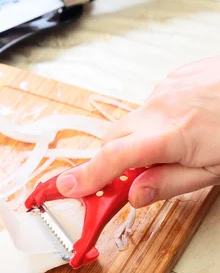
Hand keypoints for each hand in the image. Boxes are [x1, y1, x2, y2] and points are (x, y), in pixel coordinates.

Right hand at [57, 56, 219, 206]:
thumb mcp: (215, 172)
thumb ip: (170, 183)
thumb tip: (135, 195)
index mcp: (172, 135)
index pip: (114, 160)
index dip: (87, 177)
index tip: (67, 188)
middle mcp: (162, 107)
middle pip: (112, 139)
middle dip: (110, 162)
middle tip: (124, 182)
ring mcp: (168, 88)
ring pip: (132, 122)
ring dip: (137, 141)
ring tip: (170, 150)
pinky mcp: (176, 77)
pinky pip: (151, 104)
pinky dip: (155, 122)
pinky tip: (183, 126)